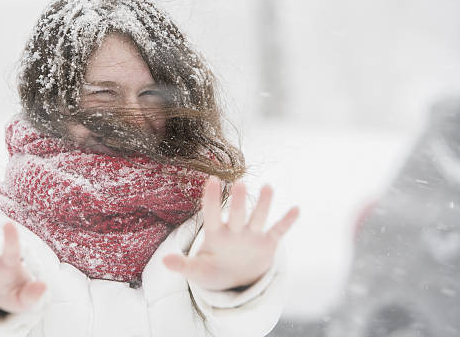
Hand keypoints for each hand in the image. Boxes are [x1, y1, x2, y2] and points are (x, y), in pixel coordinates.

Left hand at [163, 177, 298, 290]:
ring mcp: (251, 236)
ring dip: (263, 203)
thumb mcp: (197, 270)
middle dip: (237, 201)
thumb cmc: (212, 270)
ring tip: (268, 187)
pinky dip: (287, 221)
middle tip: (239, 183)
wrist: (232, 279)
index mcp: (215, 234)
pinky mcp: (267, 244)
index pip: (211, 213)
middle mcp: (234, 230)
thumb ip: (183, 265)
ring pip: (258, 217)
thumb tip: (163, 261)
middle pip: (236, 214)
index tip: (211, 179)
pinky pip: (278, 231)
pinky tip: (296, 209)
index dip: (211, 198)